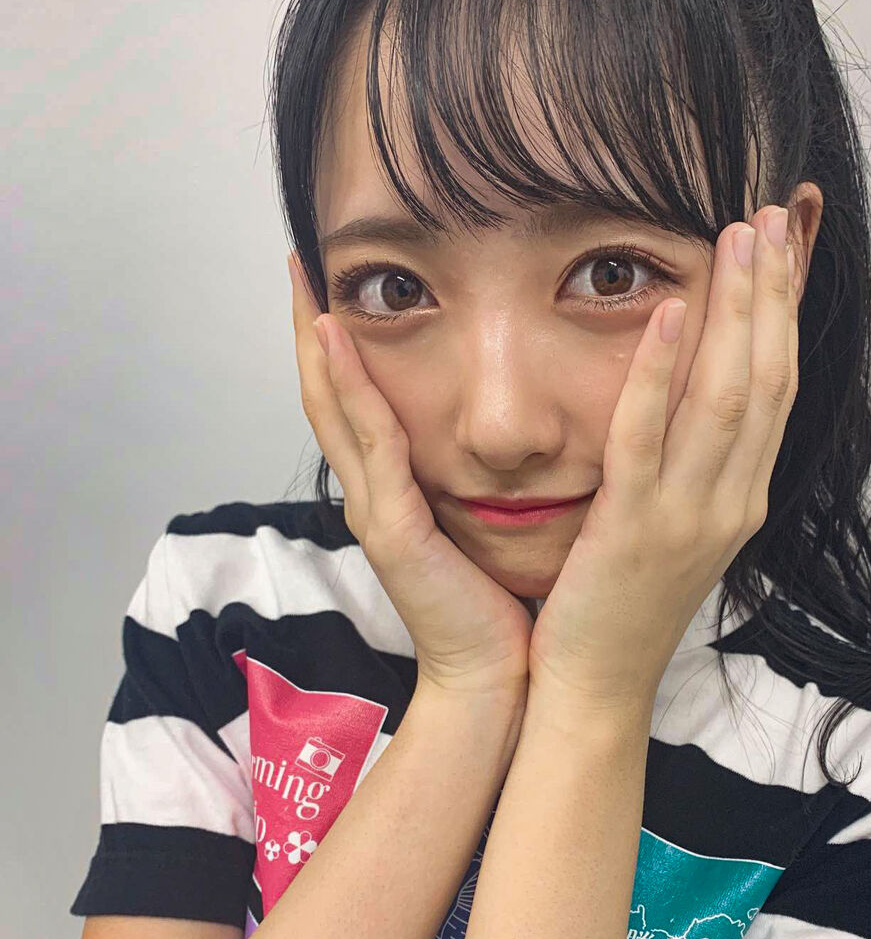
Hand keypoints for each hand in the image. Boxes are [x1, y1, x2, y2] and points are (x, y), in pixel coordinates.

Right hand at [289, 251, 533, 700]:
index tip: (335, 284)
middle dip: (310, 329)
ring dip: (316, 343)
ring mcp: (374, 511)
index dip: (339, 346)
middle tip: (300, 262)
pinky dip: (350, 389)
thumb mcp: (480, 524)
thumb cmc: (497, 603)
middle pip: (327, 397)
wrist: (498, 676)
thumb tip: (503, 433)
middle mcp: (372, 495)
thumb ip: (472, 479)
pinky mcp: (393, 529)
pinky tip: (337, 339)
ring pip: (334, 411)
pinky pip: (370, 444)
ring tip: (305, 282)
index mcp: (393, 493)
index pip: (354, 404)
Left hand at [527, 205, 799, 711]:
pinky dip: (661, 372)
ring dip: (735, 311)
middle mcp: (730, 503)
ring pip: (725, 397)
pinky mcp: (635, 529)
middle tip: (768, 217)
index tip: (783, 248)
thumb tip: (698, 404)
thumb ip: (694, 469)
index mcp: (741, 499)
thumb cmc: (626, 605)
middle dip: (772, 295)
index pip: (776, 390)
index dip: (784, 315)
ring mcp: (689, 517)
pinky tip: (666, 312)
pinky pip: (650, 438)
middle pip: (765, 379)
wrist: (595, 686)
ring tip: (734, 238)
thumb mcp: (675, 530)